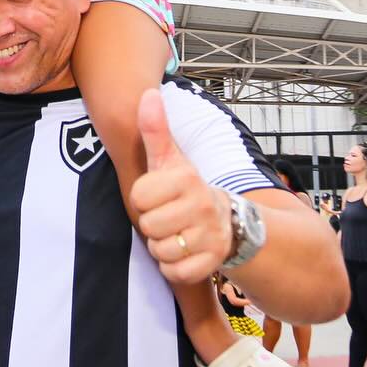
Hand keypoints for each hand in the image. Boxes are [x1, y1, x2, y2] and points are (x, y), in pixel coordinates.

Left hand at [132, 88, 233, 282]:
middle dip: (152, 225)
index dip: (143, 199)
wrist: (228, 221)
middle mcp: (202, 205)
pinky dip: (174, 268)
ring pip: (160, 251)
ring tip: (177, 233)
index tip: (159, 195)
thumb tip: (146, 93)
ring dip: (162, 247)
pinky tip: (185, 252)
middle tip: (168, 216)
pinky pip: (175, 273)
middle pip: (147, 226)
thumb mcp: (169, 158)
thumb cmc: (186, 187)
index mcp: (186, 178)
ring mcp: (210, 235)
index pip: (138, 197)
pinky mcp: (213, 262)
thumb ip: (154, 129)